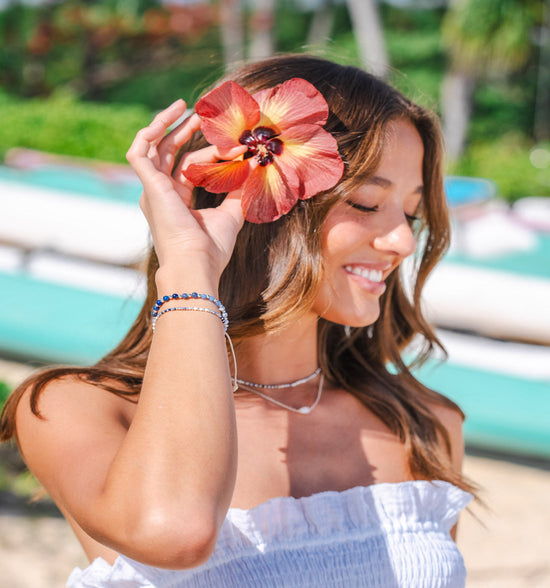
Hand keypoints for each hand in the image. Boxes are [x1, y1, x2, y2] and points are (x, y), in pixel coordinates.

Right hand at [126, 99, 246, 283]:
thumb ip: (238, 191)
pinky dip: (150, 133)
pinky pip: (140, 151)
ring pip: (155, 148)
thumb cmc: (211, 248)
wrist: (196, 264)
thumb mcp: (231, 214)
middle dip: (187, 131)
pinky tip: (167, 118)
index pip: (188, 166)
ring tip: (186, 108)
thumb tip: (252, 168)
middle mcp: (160, 193)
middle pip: (171, 153)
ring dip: (168, 125)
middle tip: (204, 115)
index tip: (235, 147)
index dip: (210, 153)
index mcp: (176, 200)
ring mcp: (152, 189)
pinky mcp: (148, 185)